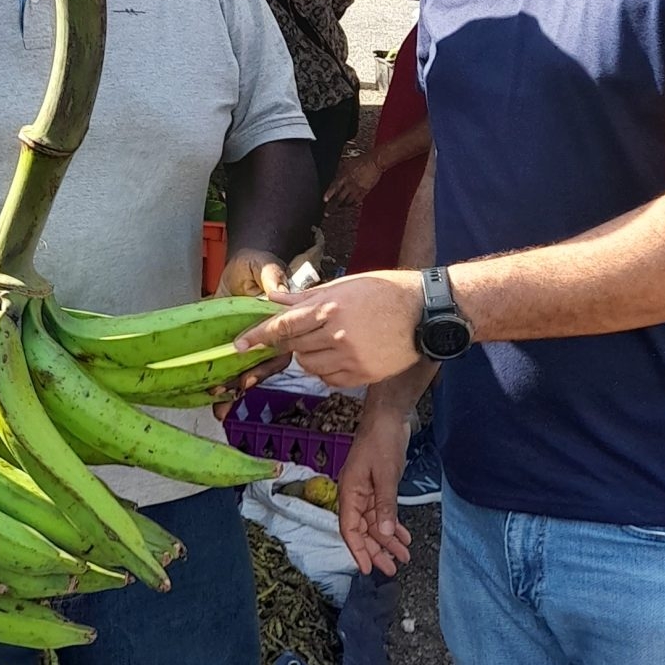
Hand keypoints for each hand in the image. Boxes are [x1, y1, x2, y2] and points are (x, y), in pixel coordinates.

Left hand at [211, 249, 290, 413]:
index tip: (246, 372)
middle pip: (262, 366)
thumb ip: (271, 276)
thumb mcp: (263, 265)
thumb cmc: (256, 263)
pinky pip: (230, 368)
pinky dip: (223, 384)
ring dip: (233, 389)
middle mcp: (269, 338)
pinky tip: (214, 401)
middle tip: (225, 391)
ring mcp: (250, 344)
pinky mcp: (232, 345)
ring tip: (216, 402)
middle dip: (244, 382)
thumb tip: (275, 290)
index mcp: (281, 324)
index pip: (277, 348)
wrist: (239, 263)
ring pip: (247, 371)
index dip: (263, 363)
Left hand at [237, 270, 421, 387]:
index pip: (283, 326)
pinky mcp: (362, 375)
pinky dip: (326, 369)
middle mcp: (336, 335)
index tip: (238, 345)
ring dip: (308, 355)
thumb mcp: (345, 285)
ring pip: (309, 365)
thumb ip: (307, 296)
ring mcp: (350, 358)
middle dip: (289, 341)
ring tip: (327, 339)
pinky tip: (340, 354)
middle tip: (300, 333)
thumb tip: (275, 299)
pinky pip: (328, 379)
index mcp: (329, 308)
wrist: (426, 313)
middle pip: (293, 347)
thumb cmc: (386, 292)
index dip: (258, 336)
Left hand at [326, 154, 385, 207]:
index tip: (325, 200)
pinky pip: (357, 200)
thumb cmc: (363, 160)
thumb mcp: (348, 164)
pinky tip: (351, 204)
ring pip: (348, 201)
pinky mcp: (365, 191)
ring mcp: (357, 188)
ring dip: (343, 205)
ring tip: (340, 207)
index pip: (333, 187)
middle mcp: (349, 184)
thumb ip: (341, 172)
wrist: (374, 162)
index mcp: (344, 176)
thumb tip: (337, 177)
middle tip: (330, 210)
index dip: (328, 194)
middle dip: (334, 204)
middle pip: (340, 197)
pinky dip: (353, 203)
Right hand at [337, 403, 412, 575]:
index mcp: (349, 491)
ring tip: (404, 556)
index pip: (349, 528)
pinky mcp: (377, 485)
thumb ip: (385, 505)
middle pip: (362, 530)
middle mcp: (354, 494)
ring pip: (374, 523)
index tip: (367, 569)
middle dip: (376, 550)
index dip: (357, 550)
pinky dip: (392, 525)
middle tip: (392, 569)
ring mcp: (365, 490)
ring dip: (387, 539)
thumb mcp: (385, 475)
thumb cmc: (382, 441)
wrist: (388, 416)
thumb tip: (383, 534)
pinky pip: (382, 512)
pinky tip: (403, 535)